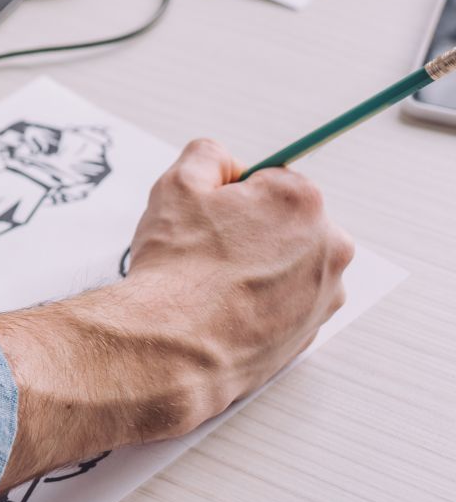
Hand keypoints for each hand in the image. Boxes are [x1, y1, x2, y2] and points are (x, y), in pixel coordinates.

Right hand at [0, 138, 351, 492]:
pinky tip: (222, 305)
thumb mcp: (176, 185)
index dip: (231, 193)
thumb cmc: (178, 272)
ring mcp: (324, 294)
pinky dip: (258, 299)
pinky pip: (283, 301)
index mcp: (301, 202)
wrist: (173, 347)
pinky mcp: (311, 331)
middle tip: (205, 245)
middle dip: (249, 227)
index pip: (269, 178)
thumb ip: (207, 155)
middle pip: (284, 220)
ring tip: (210, 279)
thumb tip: (220, 160)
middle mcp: (328, 247)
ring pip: (285, 262)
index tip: (209, 213)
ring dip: (256, 264)